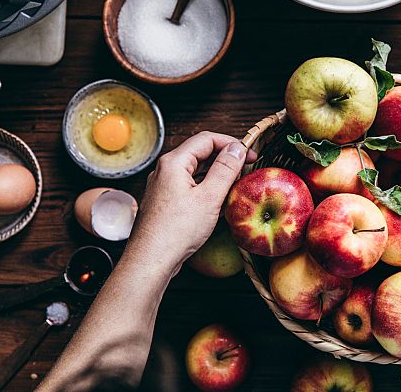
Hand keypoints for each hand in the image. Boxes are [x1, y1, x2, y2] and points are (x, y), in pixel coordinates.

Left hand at [126, 132, 255, 273]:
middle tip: (246, 168)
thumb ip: (225, 169)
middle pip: (200, 153)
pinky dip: (206, 187)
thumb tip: (237, 149)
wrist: (150, 260)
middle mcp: (165, 170)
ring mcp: (163, 186)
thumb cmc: (176, 231)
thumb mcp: (209, 197)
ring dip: (217, 174)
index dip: (231, 143)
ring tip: (236, 185)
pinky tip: (218, 201)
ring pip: (195, 171)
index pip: (206, 139)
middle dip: (225, 158)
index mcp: (174, 163)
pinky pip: (189, 186)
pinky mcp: (165, 202)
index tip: (250, 154)